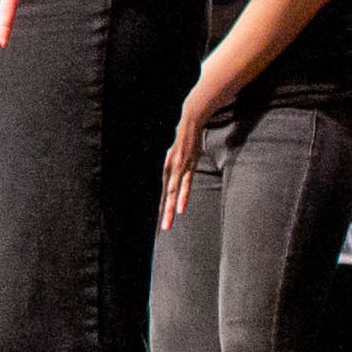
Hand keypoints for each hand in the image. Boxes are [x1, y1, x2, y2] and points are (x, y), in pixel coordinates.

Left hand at [159, 106, 203, 231]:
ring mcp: (177, 168)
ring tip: (168, 223)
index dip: (163, 208)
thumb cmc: (186, 141)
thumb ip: (177, 167)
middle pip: (166, 196)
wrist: (189, 122)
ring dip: (170, 209)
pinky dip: (181, 196)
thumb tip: (177, 174)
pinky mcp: (186, 164)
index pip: (164, 194)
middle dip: (164, 213)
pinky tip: (180, 208)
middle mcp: (169, 170)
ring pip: (173, 193)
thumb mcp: (180, 155)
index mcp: (168, 170)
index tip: (161, 223)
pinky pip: (184, 184)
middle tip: (162, 229)